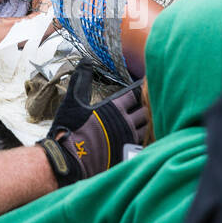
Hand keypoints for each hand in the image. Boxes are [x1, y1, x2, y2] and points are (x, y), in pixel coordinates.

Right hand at [39, 60, 148, 185]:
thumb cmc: (69, 130)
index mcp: (114, 109)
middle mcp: (124, 123)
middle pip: (145, 111)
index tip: (147, 84)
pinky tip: (148, 139)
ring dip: (150, 123)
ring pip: (147, 129)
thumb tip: (85, 60)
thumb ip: (81, 80)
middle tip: (154, 100)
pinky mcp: (127, 155)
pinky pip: (144, 146)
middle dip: (149, 105)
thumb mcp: (73, 102)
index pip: (135, 94)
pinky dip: (147, 140)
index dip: (141, 88)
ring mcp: (127, 141)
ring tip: (154, 119)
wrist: (67, 161)